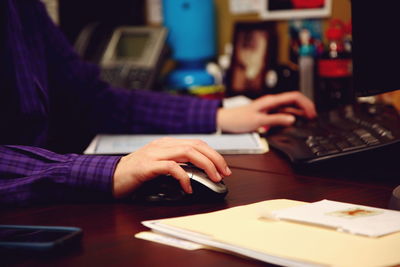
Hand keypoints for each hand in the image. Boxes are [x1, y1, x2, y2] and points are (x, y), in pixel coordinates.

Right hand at [112, 137, 231, 197]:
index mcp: (166, 144)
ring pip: (188, 152)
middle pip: (196, 145)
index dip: (213, 154)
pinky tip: (188, 188)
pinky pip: (172, 167)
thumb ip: (175, 164)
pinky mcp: (147, 166)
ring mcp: (154, 153)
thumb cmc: (134, 174)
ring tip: (213, 178)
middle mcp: (162, 145)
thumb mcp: (158, 165)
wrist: (109, 177)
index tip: (224, 167)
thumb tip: (198, 173)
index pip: (196, 143)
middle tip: (225, 173)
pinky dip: (184, 177)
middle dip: (215, 158)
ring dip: (205, 165)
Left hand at [217, 91, 316, 132]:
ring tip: (307, 120)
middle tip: (313, 118)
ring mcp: (269, 108)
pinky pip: (282, 113)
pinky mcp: (266, 114)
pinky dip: (290, 117)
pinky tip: (293, 123)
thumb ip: (275, 120)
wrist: (224, 121)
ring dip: (299, 113)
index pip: (294, 97)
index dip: (306, 104)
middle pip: (294, 101)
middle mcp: (271, 102)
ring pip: (289, 107)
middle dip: (305, 108)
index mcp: (271, 101)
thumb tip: (291, 119)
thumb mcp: (258, 121)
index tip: (312, 113)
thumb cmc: (237, 119)